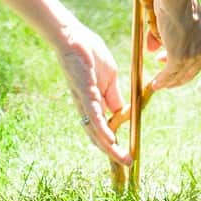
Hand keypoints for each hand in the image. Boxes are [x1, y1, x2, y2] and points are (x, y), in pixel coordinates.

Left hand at [56, 19, 132, 165]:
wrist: (73, 36)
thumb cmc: (90, 52)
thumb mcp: (109, 76)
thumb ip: (113, 95)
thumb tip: (121, 112)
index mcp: (93, 103)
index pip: (103, 128)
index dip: (113, 143)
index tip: (127, 152)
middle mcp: (85, 107)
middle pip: (98, 136)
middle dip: (112, 152)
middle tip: (128, 163)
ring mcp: (84, 101)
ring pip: (96, 130)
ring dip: (110, 147)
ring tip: (123, 159)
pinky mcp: (84, 92)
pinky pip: (93, 115)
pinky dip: (102, 129)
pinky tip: (110, 141)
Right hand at [148, 0, 200, 90]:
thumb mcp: (172, 15)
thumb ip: (162, 34)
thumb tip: (151, 49)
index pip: (198, 52)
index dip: (185, 59)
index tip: (168, 57)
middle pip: (193, 67)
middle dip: (178, 73)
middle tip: (167, 75)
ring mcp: (194, 53)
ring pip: (181, 73)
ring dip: (169, 81)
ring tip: (159, 84)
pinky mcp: (181, 58)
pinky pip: (170, 73)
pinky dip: (162, 80)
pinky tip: (155, 84)